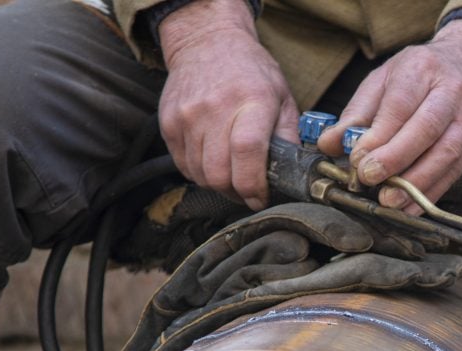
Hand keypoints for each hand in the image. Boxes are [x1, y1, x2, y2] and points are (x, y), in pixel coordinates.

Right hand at [157, 0, 299, 210]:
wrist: (207, 42)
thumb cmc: (252, 73)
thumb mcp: (283, 97)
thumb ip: (289, 137)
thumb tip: (292, 175)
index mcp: (252, 101)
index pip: (247, 151)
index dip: (253, 184)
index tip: (261, 198)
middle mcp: (215, 108)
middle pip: (219, 172)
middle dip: (236, 193)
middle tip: (248, 193)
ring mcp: (187, 116)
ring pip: (200, 174)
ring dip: (218, 185)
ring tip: (232, 177)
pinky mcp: (168, 123)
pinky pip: (183, 165)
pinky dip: (199, 173)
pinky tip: (213, 163)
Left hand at [317, 19, 461, 214]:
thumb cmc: (419, 75)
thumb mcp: (383, 80)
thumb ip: (356, 114)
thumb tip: (328, 144)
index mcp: (422, 70)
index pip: (401, 104)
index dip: (379, 135)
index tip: (357, 159)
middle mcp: (451, 92)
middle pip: (427, 128)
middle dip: (396, 158)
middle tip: (369, 178)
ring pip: (445, 154)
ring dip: (415, 182)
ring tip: (389, 199)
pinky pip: (453, 173)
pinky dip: (430, 193)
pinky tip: (409, 206)